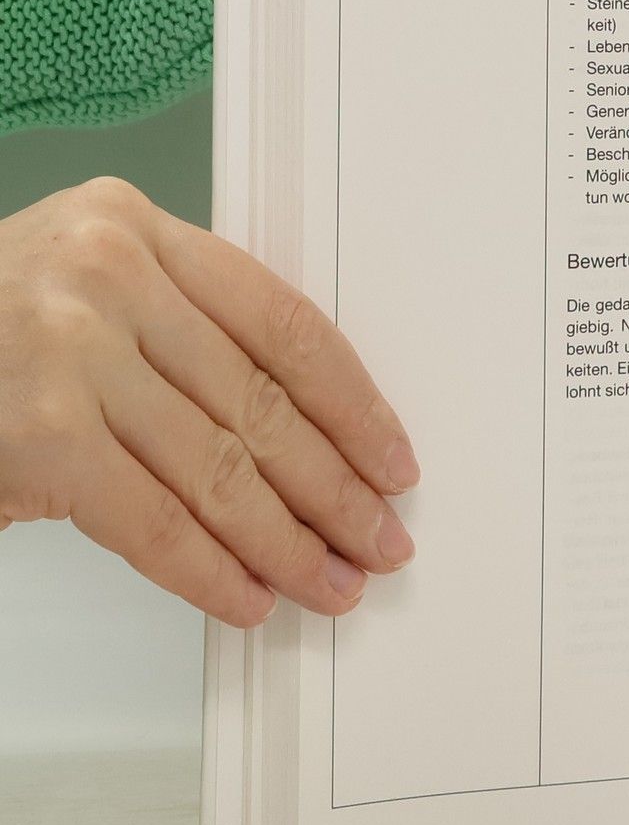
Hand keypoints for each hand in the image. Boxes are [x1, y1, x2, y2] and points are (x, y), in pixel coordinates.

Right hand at [0, 178, 417, 628]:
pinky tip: (251, 598)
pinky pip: (156, 521)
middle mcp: (108, 277)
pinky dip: (213, 571)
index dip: (354, 405)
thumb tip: (305, 436)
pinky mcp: (39, 435)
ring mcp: (68, 353)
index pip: (285, 325)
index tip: (393, 459)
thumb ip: (184, 329)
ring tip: (334, 581)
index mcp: (137, 227)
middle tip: (382, 539)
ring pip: (221, 469)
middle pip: (263, 403)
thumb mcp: (84, 286)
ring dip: (290, 542)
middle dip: (336, 488)